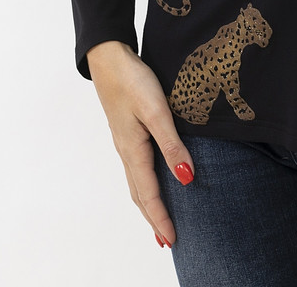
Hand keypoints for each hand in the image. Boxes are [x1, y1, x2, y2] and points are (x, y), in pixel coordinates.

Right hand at [87, 40, 193, 247]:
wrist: (109, 57)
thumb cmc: (132, 80)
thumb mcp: (156, 111)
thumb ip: (172, 145)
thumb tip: (187, 179)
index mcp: (133, 150)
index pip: (149, 194)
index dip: (161, 218)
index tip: (172, 241)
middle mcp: (126, 151)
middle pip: (140, 194)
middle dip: (153, 218)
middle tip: (166, 240)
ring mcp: (124, 141)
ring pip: (136, 182)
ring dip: (147, 203)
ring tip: (158, 219)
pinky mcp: (126, 130)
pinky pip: (135, 167)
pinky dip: (144, 184)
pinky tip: (151, 179)